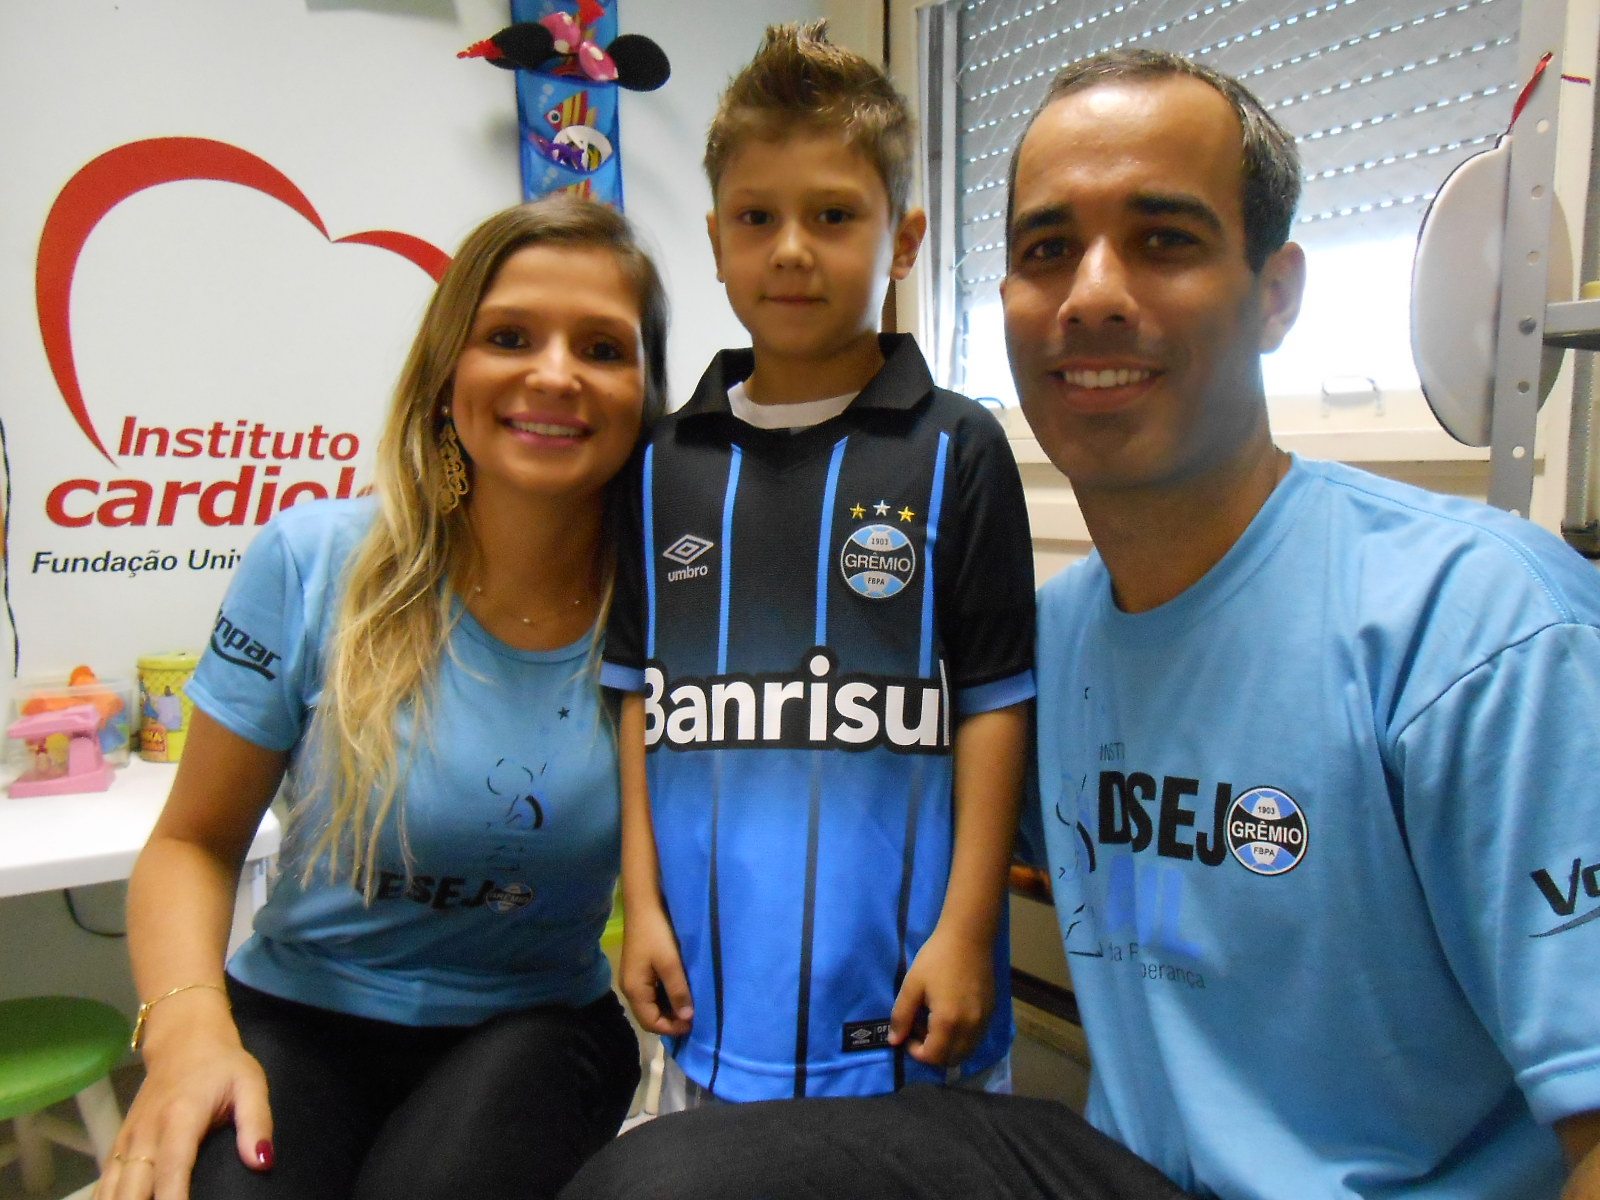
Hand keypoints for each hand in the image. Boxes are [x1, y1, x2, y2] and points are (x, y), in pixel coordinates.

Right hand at [97, 1026, 271, 1199]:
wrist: (183, 1038)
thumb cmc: (221, 1064)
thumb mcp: (250, 1083)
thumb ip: (257, 1122)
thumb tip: (262, 1162)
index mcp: (180, 1118)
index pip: (171, 1169)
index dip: (172, 1199)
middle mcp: (145, 1133)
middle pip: (131, 1189)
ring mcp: (127, 1140)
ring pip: (109, 1190)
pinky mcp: (118, 1145)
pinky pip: (104, 1183)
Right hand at [619, 903, 692, 1037]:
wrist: (644, 905)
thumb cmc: (657, 934)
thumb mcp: (670, 963)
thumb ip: (678, 991)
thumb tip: (687, 1018)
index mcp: (634, 990)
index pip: (651, 1023)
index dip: (672, 1028)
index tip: (693, 1024)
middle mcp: (630, 989)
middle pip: (649, 1017)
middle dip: (670, 1022)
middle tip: (693, 1019)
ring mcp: (633, 979)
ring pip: (651, 1005)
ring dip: (668, 1010)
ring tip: (689, 1007)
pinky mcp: (639, 970)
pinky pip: (652, 993)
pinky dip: (665, 998)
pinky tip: (679, 993)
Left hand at [888, 923, 994, 1068]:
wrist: (969, 937)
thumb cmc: (937, 958)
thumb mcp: (912, 984)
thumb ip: (901, 1016)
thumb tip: (894, 1041)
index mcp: (948, 1022)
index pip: (933, 1057)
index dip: (915, 1051)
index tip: (907, 1034)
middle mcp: (970, 1028)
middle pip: (951, 1060)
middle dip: (932, 1053)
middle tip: (920, 1029)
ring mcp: (983, 1021)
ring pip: (965, 1052)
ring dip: (948, 1048)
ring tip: (934, 1023)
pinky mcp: (991, 1013)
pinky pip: (975, 1039)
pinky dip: (961, 1039)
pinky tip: (951, 1017)